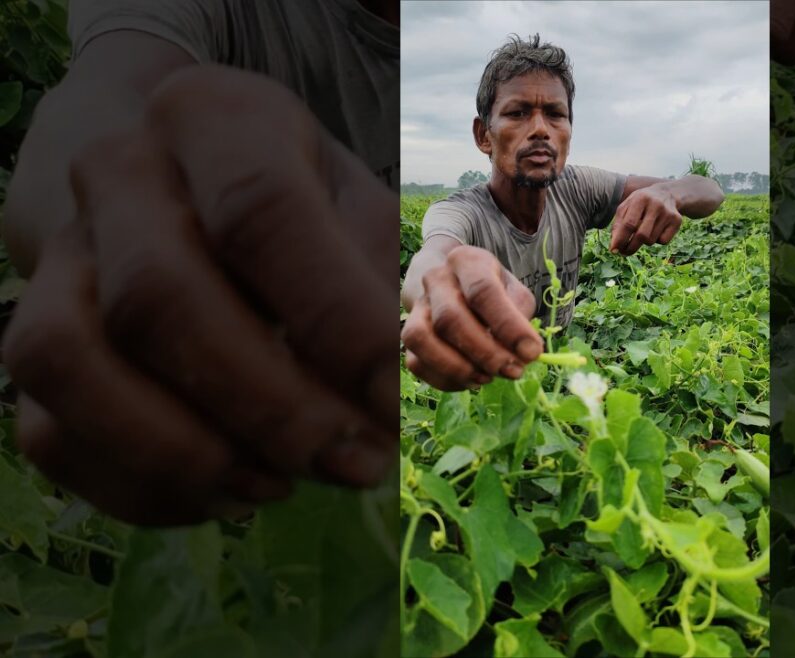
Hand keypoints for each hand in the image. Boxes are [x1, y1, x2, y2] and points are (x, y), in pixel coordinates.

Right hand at [2, 66, 400, 524]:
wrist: (173, 173)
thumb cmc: (289, 193)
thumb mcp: (351, 208)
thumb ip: (369, 290)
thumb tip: (375, 412)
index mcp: (214, 118)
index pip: (261, 212)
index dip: (332, 322)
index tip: (391, 404)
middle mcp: (115, 170)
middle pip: (160, 297)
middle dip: (268, 406)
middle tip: (351, 464)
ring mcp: (56, 252)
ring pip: (73, 363)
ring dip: (182, 452)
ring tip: (276, 486)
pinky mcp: (28, 331)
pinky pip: (47, 429)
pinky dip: (137, 485)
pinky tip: (221, 493)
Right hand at [402, 245, 543, 391]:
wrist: (453, 283)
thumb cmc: (491, 290)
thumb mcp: (513, 292)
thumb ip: (520, 319)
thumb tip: (522, 354)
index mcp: (466, 261)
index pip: (483, 291)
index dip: (508, 326)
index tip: (532, 353)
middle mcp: (435, 279)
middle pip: (450, 318)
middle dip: (485, 352)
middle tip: (513, 371)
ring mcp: (417, 306)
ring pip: (422, 339)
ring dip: (458, 367)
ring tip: (487, 378)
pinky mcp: (408, 333)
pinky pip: (416, 362)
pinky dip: (445, 379)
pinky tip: (471, 380)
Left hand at [608, 186, 682, 255]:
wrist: (667, 194)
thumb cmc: (641, 203)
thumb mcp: (627, 207)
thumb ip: (618, 225)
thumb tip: (614, 247)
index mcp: (640, 198)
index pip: (629, 224)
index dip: (620, 239)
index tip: (614, 250)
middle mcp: (656, 204)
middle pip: (642, 235)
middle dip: (631, 247)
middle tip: (624, 252)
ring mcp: (668, 213)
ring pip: (651, 240)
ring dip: (644, 242)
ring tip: (644, 231)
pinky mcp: (677, 221)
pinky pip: (663, 241)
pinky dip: (657, 240)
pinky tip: (657, 230)